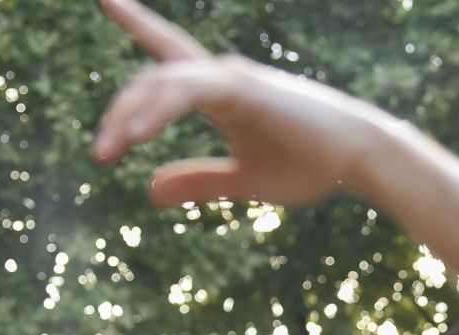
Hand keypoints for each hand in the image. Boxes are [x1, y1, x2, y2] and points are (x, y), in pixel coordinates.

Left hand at [92, 0, 391, 207]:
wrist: (358, 160)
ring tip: (107, 152)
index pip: (167, 50)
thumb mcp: (243, 181)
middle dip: (120, 111)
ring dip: (130, 114)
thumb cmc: (309, 165)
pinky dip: (158, 107)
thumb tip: (150, 189)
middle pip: (152, 79)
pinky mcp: (243, 89)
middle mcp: (221, 75)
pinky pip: (187, 89)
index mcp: (219, 91)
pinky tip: (136, 134)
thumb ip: (199, 181)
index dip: (136, 21)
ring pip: (163, 81)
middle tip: (100, 154)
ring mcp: (232, 78)